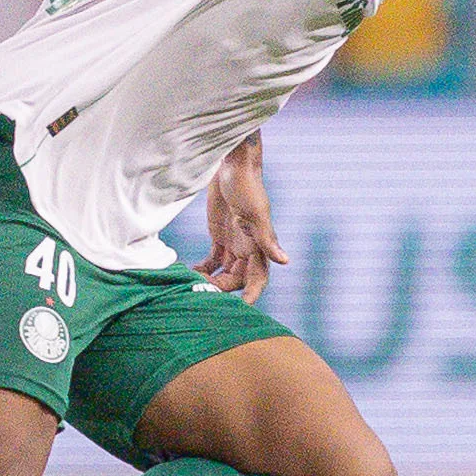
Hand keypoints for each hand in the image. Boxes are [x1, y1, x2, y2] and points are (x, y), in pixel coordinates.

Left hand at [202, 140, 287, 300]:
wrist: (233, 166)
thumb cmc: (248, 186)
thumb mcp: (256, 213)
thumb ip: (267, 239)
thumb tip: (285, 262)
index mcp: (259, 245)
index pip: (258, 278)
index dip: (251, 295)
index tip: (241, 309)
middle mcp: (248, 248)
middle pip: (236, 279)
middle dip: (221, 288)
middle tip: (200, 289)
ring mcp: (233, 243)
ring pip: (224, 272)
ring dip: (211, 280)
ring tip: (191, 281)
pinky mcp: (219, 236)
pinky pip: (213, 260)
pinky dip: (204, 268)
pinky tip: (190, 271)